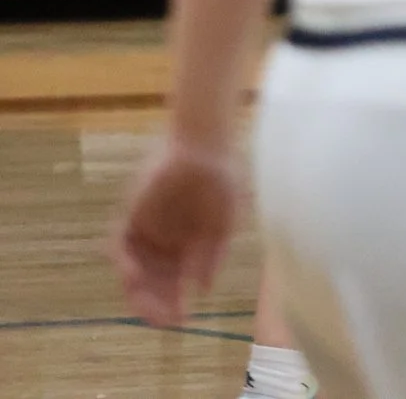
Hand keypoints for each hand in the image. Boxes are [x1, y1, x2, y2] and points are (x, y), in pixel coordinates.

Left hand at [112, 138, 239, 327]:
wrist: (205, 146)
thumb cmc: (221, 181)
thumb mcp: (224, 223)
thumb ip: (213, 255)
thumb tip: (204, 289)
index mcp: (187, 248)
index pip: (175, 284)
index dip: (175, 304)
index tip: (181, 322)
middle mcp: (163, 244)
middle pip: (151, 283)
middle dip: (155, 305)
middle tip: (163, 320)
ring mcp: (145, 231)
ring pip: (133, 271)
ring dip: (137, 291)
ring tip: (146, 307)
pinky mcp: (130, 215)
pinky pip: (119, 246)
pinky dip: (123, 263)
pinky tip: (132, 276)